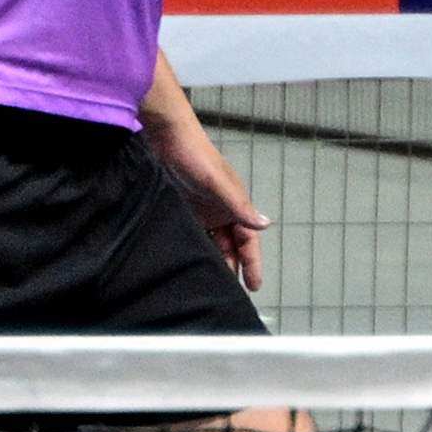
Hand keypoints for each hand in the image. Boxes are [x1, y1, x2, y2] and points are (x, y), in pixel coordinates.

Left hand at [158, 126, 272, 290]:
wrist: (166, 138)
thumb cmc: (195, 156)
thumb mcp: (217, 183)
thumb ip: (239, 206)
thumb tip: (266, 225)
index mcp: (235, 204)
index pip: (247, 240)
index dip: (252, 262)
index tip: (255, 285)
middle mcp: (221, 211)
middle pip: (231, 246)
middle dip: (233, 267)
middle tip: (229, 293)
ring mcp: (202, 212)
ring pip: (212, 243)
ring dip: (213, 260)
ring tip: (209, 285)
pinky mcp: (185, 210)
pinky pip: (194, 236)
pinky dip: (195, 250)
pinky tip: (189, 264)